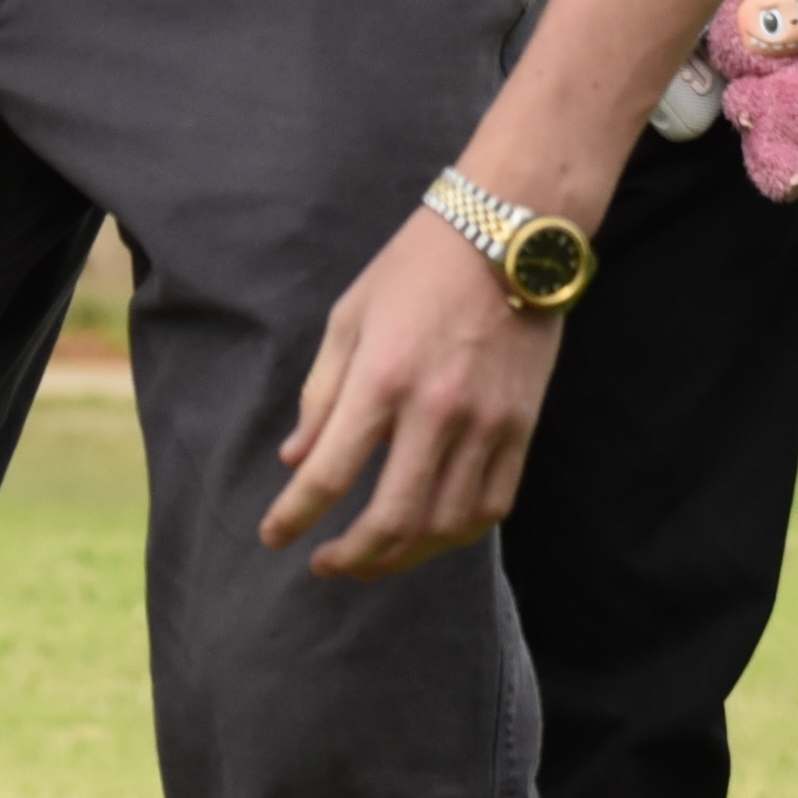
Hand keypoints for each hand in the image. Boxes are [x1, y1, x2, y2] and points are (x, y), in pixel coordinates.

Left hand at [260, 209, 560, 580]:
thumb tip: (296, 460)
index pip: (328, 475)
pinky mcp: (522, 427)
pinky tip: (429, 536)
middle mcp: (436, 411)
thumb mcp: (350, 318)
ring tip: (373, 559)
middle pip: (391, 519)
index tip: (275, 537)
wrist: (512, 233)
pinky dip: (456, 534)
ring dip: (403, 556)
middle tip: (326, 564)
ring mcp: (486, 424)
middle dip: (351, 557)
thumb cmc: (418, 268)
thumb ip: (321, 394)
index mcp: (382, 379)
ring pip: (444, 525)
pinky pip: (491, 505)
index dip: (294, 517)